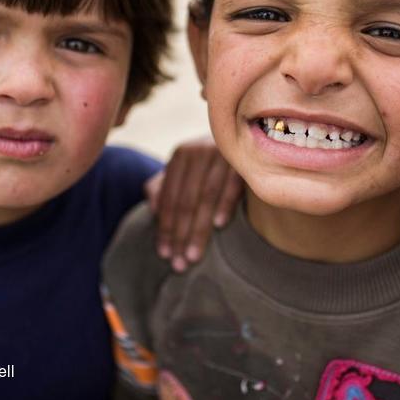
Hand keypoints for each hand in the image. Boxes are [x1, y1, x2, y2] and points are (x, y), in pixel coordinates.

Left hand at [145, 137, 242, 271]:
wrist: (246, 135)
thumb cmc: (209, 162)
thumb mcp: (183, 169)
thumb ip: (162, 187)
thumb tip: (153, 209)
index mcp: (181, 155)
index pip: (170, 197)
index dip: (165, 227)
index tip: (163, 254)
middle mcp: (200, 151)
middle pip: (186, 201)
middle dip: (181, 235)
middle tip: (179, 264)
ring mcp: (223, 153)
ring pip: (206, 197)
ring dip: (199, 229)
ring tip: (193, 256)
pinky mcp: (246, 159)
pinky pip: (233, 185)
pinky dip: (225, 204)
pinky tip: (219, 226)